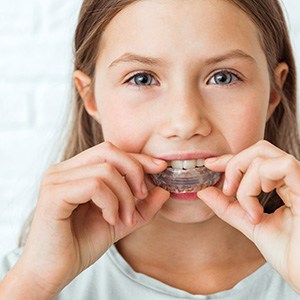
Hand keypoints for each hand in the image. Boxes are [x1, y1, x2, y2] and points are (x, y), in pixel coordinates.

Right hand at [13, 142, 169, 296]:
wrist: (53, 273)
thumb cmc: (80, 244)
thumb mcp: (120, 221)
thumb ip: (142, 206)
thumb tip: (165, 190)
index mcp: (75, 171)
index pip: (111, 152)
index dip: (138, 157)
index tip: (160, 168)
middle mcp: (63, 169)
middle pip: (109, 151)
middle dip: (134, 171)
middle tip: (141, 196)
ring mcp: (56, 179)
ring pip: (106, 170)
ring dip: (124, 195)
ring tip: (123, 218)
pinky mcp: (54, 194)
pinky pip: (95, 185)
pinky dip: (110, 203)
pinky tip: (109, 220)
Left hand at [198, 140, 299, 293]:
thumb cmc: (290, 255)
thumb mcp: (251, 225)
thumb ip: (229, 207)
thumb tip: (204, 191)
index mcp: (285, 185)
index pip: (256, 159)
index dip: (231, 158)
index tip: (210, 164)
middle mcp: (295, 178)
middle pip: (260, 149)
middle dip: (234, 165)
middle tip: (227, 190)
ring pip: (263, 156)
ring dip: (245, 182)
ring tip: (248, 210)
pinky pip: (282, 166)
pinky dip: (259, 183)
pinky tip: (257, 207)